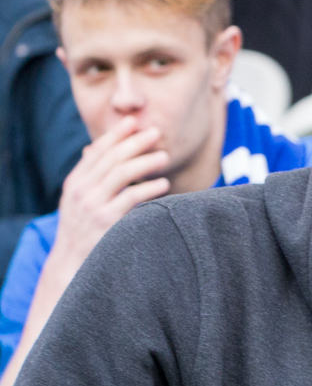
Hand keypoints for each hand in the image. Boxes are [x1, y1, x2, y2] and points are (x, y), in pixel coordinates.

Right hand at [52, 118, 169, 267]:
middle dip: (134, 142)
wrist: (72, 263)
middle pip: (111, 158)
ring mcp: (93, 205)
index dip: (115, 135)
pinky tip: (164, 185)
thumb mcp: (79, 202)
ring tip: (164, 156)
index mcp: (75, 182)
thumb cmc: (82, 231)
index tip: (133, 122)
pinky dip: (149, 189)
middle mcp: (81, 190)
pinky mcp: (106, 221)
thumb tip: (93, 150)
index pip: (96, 152)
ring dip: (145, 162)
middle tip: (156, 132)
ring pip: (121, 174)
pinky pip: (130, 199)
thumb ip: (90, 178)